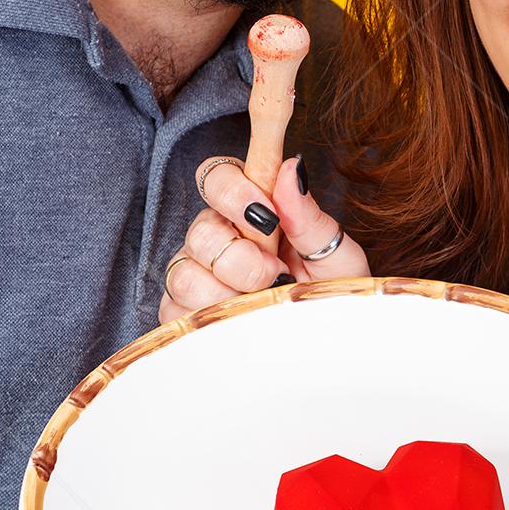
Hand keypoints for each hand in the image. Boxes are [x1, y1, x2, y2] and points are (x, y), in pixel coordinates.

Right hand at [159, 154, 369, 323]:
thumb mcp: (333, 254)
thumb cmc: (330, 293)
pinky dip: (210, 318)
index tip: (267, 215)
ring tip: (262, 301)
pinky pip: (174, 311)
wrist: (328, 341)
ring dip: (229, 292)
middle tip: (276, 273)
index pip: (218, 176)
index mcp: (252, 209)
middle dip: (243, 258)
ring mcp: (197, 275)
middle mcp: (219, 236)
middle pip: (201, 229)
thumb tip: (292, 168)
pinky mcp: (184, 314)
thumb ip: (308, 214)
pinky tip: (240, 320)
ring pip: (185, 272)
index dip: (233, 191)